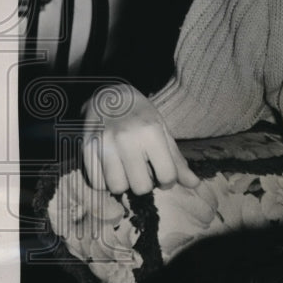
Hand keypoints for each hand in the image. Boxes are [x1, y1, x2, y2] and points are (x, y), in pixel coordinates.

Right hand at [82, 83, 199, 195]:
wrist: (110, 95)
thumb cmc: (142, 116)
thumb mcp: (163, 132)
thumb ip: (177, 160)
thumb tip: (195, 185)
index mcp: (152, 133)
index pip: (167, 175)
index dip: (168, 181)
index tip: (163, 174)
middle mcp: (127, 138)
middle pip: (141, 187)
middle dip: (145, 184)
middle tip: (143, 172)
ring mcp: (105, 143)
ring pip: (117, 187)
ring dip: (124, 183)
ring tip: (126, 170)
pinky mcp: (87, 147)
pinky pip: (97, 182)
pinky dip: (104, 180)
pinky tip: (111, 167)